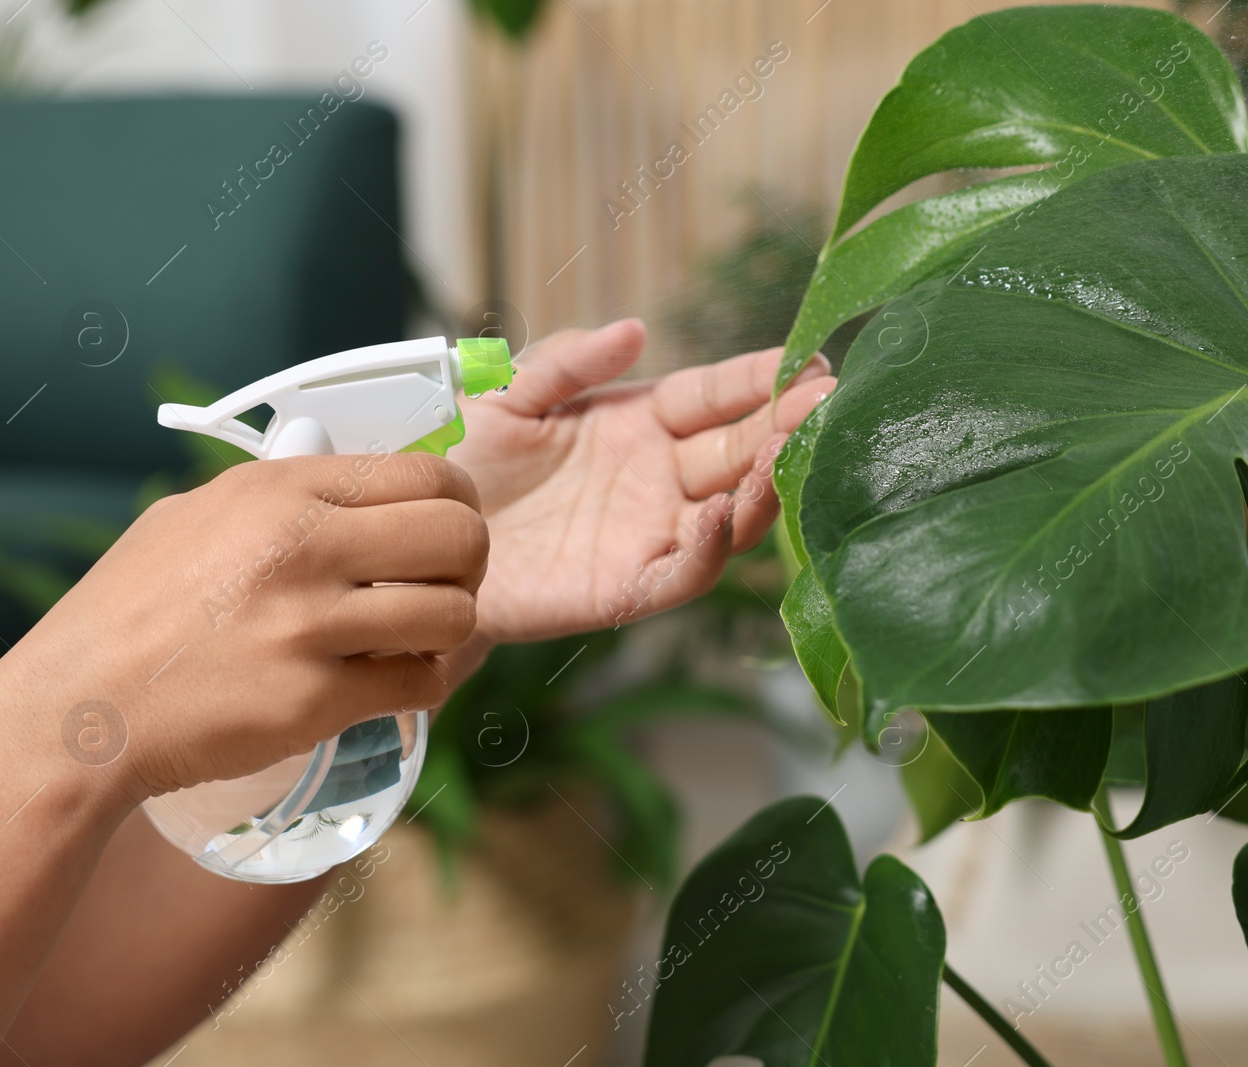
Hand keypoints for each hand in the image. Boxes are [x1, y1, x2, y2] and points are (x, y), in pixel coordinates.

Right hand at [0, 452, 487, 798]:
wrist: (78, 708)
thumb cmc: (136, 608)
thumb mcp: (199, 515)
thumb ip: (285, 496)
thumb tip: (364, 484)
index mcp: (281, 491)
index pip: (429, 475)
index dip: (458, 506)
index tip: (446, 532)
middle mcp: (303, 548)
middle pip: (462, 538)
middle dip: (468, 567)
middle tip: (443, 587)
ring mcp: (310, 627)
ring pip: (456, 615)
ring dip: (449, 631)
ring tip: (414, 639)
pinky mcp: (314, 702)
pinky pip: (422, 684)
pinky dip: (420, 686)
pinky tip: (388, 682)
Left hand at [450, 320, 833, 643]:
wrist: (421, 543)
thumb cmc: (462, 464)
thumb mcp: (506, 394)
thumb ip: (564, 362)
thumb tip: (633, 329)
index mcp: (636, 421)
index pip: (714, 396)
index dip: (760, 379)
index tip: (810, 360)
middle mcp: (656, 476)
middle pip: (737, 451)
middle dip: (785, 425)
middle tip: (826, 402)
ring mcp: (648, 532)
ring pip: (731, 512)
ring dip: (764, 486)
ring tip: (786, 453)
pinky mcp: (627, 587)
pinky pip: (684, 572)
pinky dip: (710, 549)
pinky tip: (722, 515)